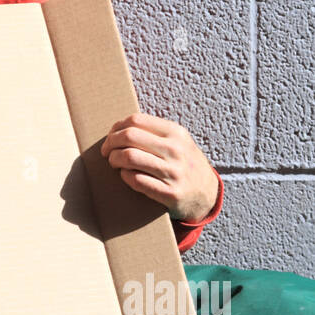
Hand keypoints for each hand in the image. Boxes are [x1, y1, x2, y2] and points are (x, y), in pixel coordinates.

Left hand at [99, 111, 219, 222]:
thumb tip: (118, 127)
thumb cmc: (184, 163)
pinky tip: (125, 175)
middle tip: (107, 152)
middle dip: (110, 143)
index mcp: (175, 133)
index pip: (136, 120)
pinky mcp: (170, 193)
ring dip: (114, 160)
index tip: (110, 137)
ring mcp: (174, 172)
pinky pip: (136, 180)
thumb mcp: (178, 141)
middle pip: (129, 137)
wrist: (207, 193)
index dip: (116, 128)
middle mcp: (176, 150)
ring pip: (130, 157)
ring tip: (114, 163)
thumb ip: (154, 132)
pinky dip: (125, 176)